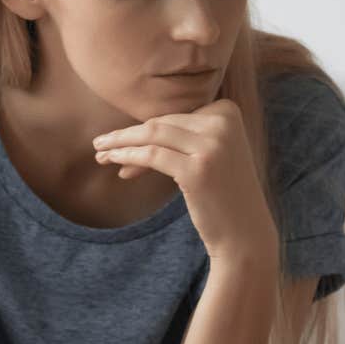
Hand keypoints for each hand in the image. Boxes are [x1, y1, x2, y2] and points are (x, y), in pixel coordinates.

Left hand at [92, 100, 277, 261]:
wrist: (244, 232)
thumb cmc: (221, 194)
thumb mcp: (208, 154)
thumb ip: (182, 137)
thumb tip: (131, 132)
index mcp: (228, 111)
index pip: (175, 115)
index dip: (146, 130)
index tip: (123, 145)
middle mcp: (223, 123)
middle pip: (161, 123)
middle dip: (127, 135)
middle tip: (100, 144)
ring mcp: (212, 145)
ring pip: (152, 135)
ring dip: (120, 143)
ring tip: (99, 153)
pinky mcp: (197, 169)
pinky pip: (151, 156)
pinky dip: (127, 157)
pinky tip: (113, 163)